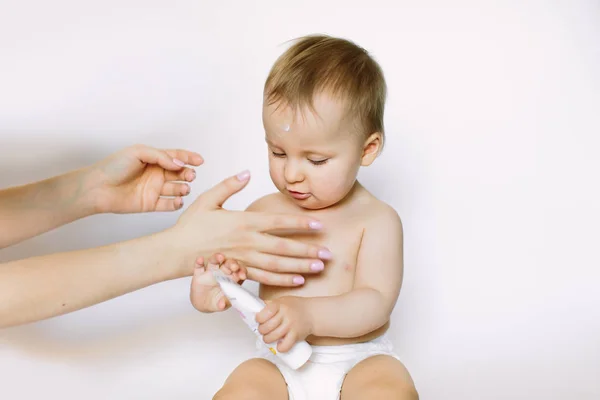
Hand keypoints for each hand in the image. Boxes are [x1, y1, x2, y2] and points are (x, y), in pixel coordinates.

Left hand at [87, 144, 203, 212]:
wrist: (98, 187)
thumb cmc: (114, 166)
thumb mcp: (139, 152)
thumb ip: (161, 156)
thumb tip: (180, 164)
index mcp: (154, 159)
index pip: (176, 157)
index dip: (189, 158)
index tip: (200, 161)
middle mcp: (156, 174)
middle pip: (180, 173)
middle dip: (188, 174)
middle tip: (190, 176)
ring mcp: (154, 189)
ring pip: (177, 189)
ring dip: (184, 188)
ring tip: (183, 188)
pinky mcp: (151, 204)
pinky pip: (169, 204)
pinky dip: (177, 203)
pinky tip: (178, 200)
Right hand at [170, 170, 331, 285]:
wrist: (176, 251)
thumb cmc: (192, 225)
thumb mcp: (208, 198)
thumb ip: (229, 185)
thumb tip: (247, 173)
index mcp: (243, 222)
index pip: (278, 222)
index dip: (301, 223)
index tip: (319, 224)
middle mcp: (248, 242)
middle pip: (284, 247)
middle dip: (308, 250)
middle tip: (328, 253)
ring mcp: (244, 259)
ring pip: (278, 265)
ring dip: (300, 267)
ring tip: (319, 268)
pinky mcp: (239, 272)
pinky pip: (264, 278)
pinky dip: (282, 281)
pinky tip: (297, 280)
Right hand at [190, 253, 246, 312]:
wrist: (202, 304)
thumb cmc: (216, 302)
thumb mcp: (221, 305)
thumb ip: (223, 303)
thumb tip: (223, 305)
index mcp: (231, 279)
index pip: (238, 272)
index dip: (241, 272)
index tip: (242, 275)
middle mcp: (222, 273)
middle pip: (228, 264)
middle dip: (232, 264)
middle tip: (234, 266)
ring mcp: (210, 272)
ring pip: (214, 261)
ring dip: (217, 258)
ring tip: (220, 257)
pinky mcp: (199, 274)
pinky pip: (199, 266)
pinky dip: (199, 262)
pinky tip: (200, 260)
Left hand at [255, 296, 312, 351]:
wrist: (312, 313)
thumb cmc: (294, 307)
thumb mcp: (282, 300)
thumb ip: (270, 304)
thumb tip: (254, 308)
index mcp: (279, 304)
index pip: (264, 312)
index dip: (259, 318)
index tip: (259, 320)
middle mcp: (285, 314)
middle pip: (267, 327)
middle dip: (262, 331)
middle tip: (263, 331)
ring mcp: (291, 325)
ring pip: (273, 336)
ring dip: (267, 340)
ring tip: (268, 338)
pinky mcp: (296, 335)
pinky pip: (285, 345)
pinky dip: (280, 348)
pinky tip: (279, 346)